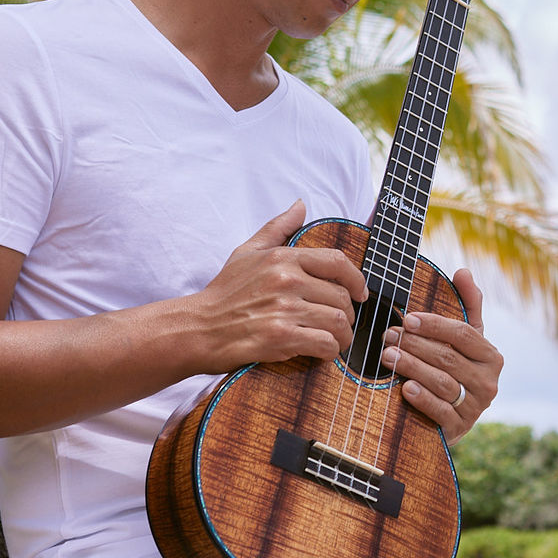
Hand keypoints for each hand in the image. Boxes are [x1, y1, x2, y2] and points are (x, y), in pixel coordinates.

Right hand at [191, 199, 368, 372]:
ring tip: (336, 339)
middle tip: (342, 322)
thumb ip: (277, 228)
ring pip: (337, 320)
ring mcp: (284, 308)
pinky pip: (325, 343)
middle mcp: (286, 280)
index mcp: (282, 258)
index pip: (337, 262)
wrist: (197, 328)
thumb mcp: (247, 252)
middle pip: (341, 295)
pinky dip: (330, 350)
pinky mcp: (281, 337)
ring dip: (342, 334)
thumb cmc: (224, 293)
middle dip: (347, 313)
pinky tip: (323, 351)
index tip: (360, 293)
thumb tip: (301, 205)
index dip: (356, 279)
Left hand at [386, 269, 501, 442]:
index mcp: (492, 356)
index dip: (434, 325)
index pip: (463, 334)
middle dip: (415, 345)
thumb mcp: (465, 340)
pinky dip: (423, 399)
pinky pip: (441, 411)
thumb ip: (468, 304)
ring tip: (388, 356)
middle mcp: (489, 382)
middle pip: (449, 357)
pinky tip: (405, 388)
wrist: (452, 419)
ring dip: (413, 367)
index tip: (407, 318)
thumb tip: (463, 271)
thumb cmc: (456, 369)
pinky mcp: (461, 428)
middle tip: (388, 336)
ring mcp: (476, 407)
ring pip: (443, 382)